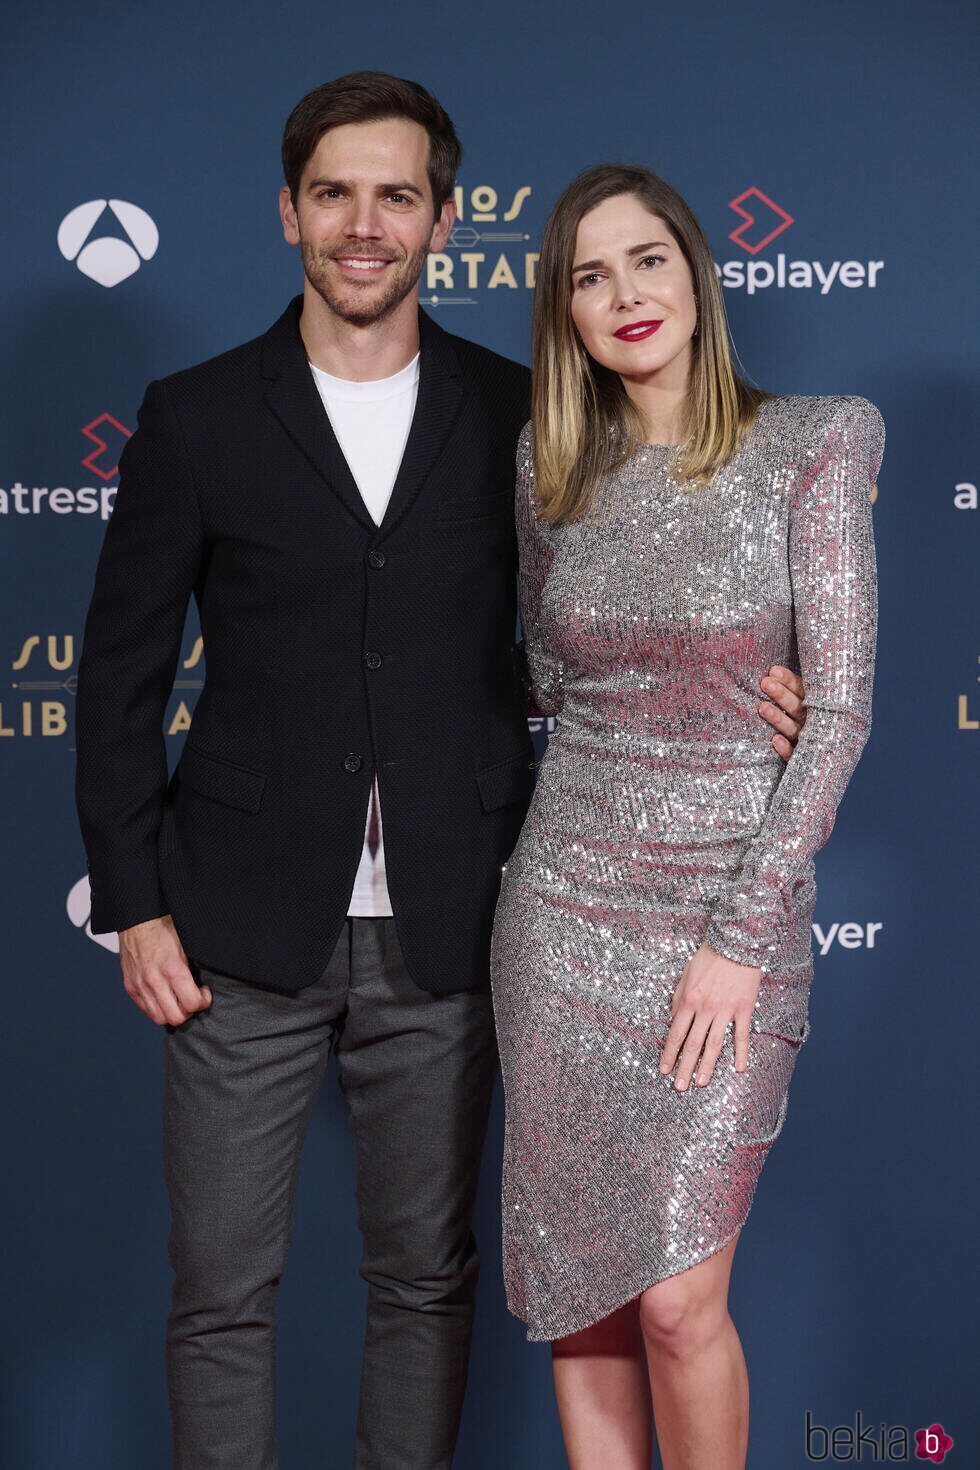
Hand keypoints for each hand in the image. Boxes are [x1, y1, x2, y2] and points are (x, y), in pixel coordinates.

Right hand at [118, 915, 211, 1026]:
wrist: (137, 921)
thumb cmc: (163, 929)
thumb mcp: (187, 944)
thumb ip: (195, 966)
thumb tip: (207, 982)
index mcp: (172, 968)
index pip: (192, 1003)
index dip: (203, 1001)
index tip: (204, 993)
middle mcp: (154, 980)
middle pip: (176, 1017)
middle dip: (188, 1011)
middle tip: (192, 999)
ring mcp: (140, 986)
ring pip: (159, 1018)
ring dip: (172, 1013)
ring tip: (178, 999)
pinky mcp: (130, 987)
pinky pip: (146, 1010)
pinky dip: (157, 1008)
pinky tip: (165, 996)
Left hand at [658, 943, 760, 1089]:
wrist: (735, 943)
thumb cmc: (709, 957)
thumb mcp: (685, 975)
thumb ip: (678, 998)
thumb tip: (673, 1019)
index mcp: (688, 1000)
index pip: (676, 1033)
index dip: (669, 1053)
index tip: (664, 1070)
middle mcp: (705, 1008)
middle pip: (693, 1044)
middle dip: (684, 1067)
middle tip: (679, 1087)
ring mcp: (725, 1010)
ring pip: (714, 1044)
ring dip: (707, 1066)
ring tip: (701, 1083)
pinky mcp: (744, 1009)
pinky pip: (741, 1035)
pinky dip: (740, 1053)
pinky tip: (739, 1068)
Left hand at [757, 664, 806, 760]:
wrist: (828, 757)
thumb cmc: (809, 719)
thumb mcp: (806, 701)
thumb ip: (794, 689)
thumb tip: (770, 671)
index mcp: (814, 705)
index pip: (802, 690)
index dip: (788, 680)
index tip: (772, 671)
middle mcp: (813, 721)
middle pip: (797, 707)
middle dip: (781, 694)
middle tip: (765, 682)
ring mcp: (808, 740)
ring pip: (793, 729)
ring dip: (778, 718)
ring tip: (762, 707)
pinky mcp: (801, 759)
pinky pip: (794, 755)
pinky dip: (785, 748)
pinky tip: (775, 740)